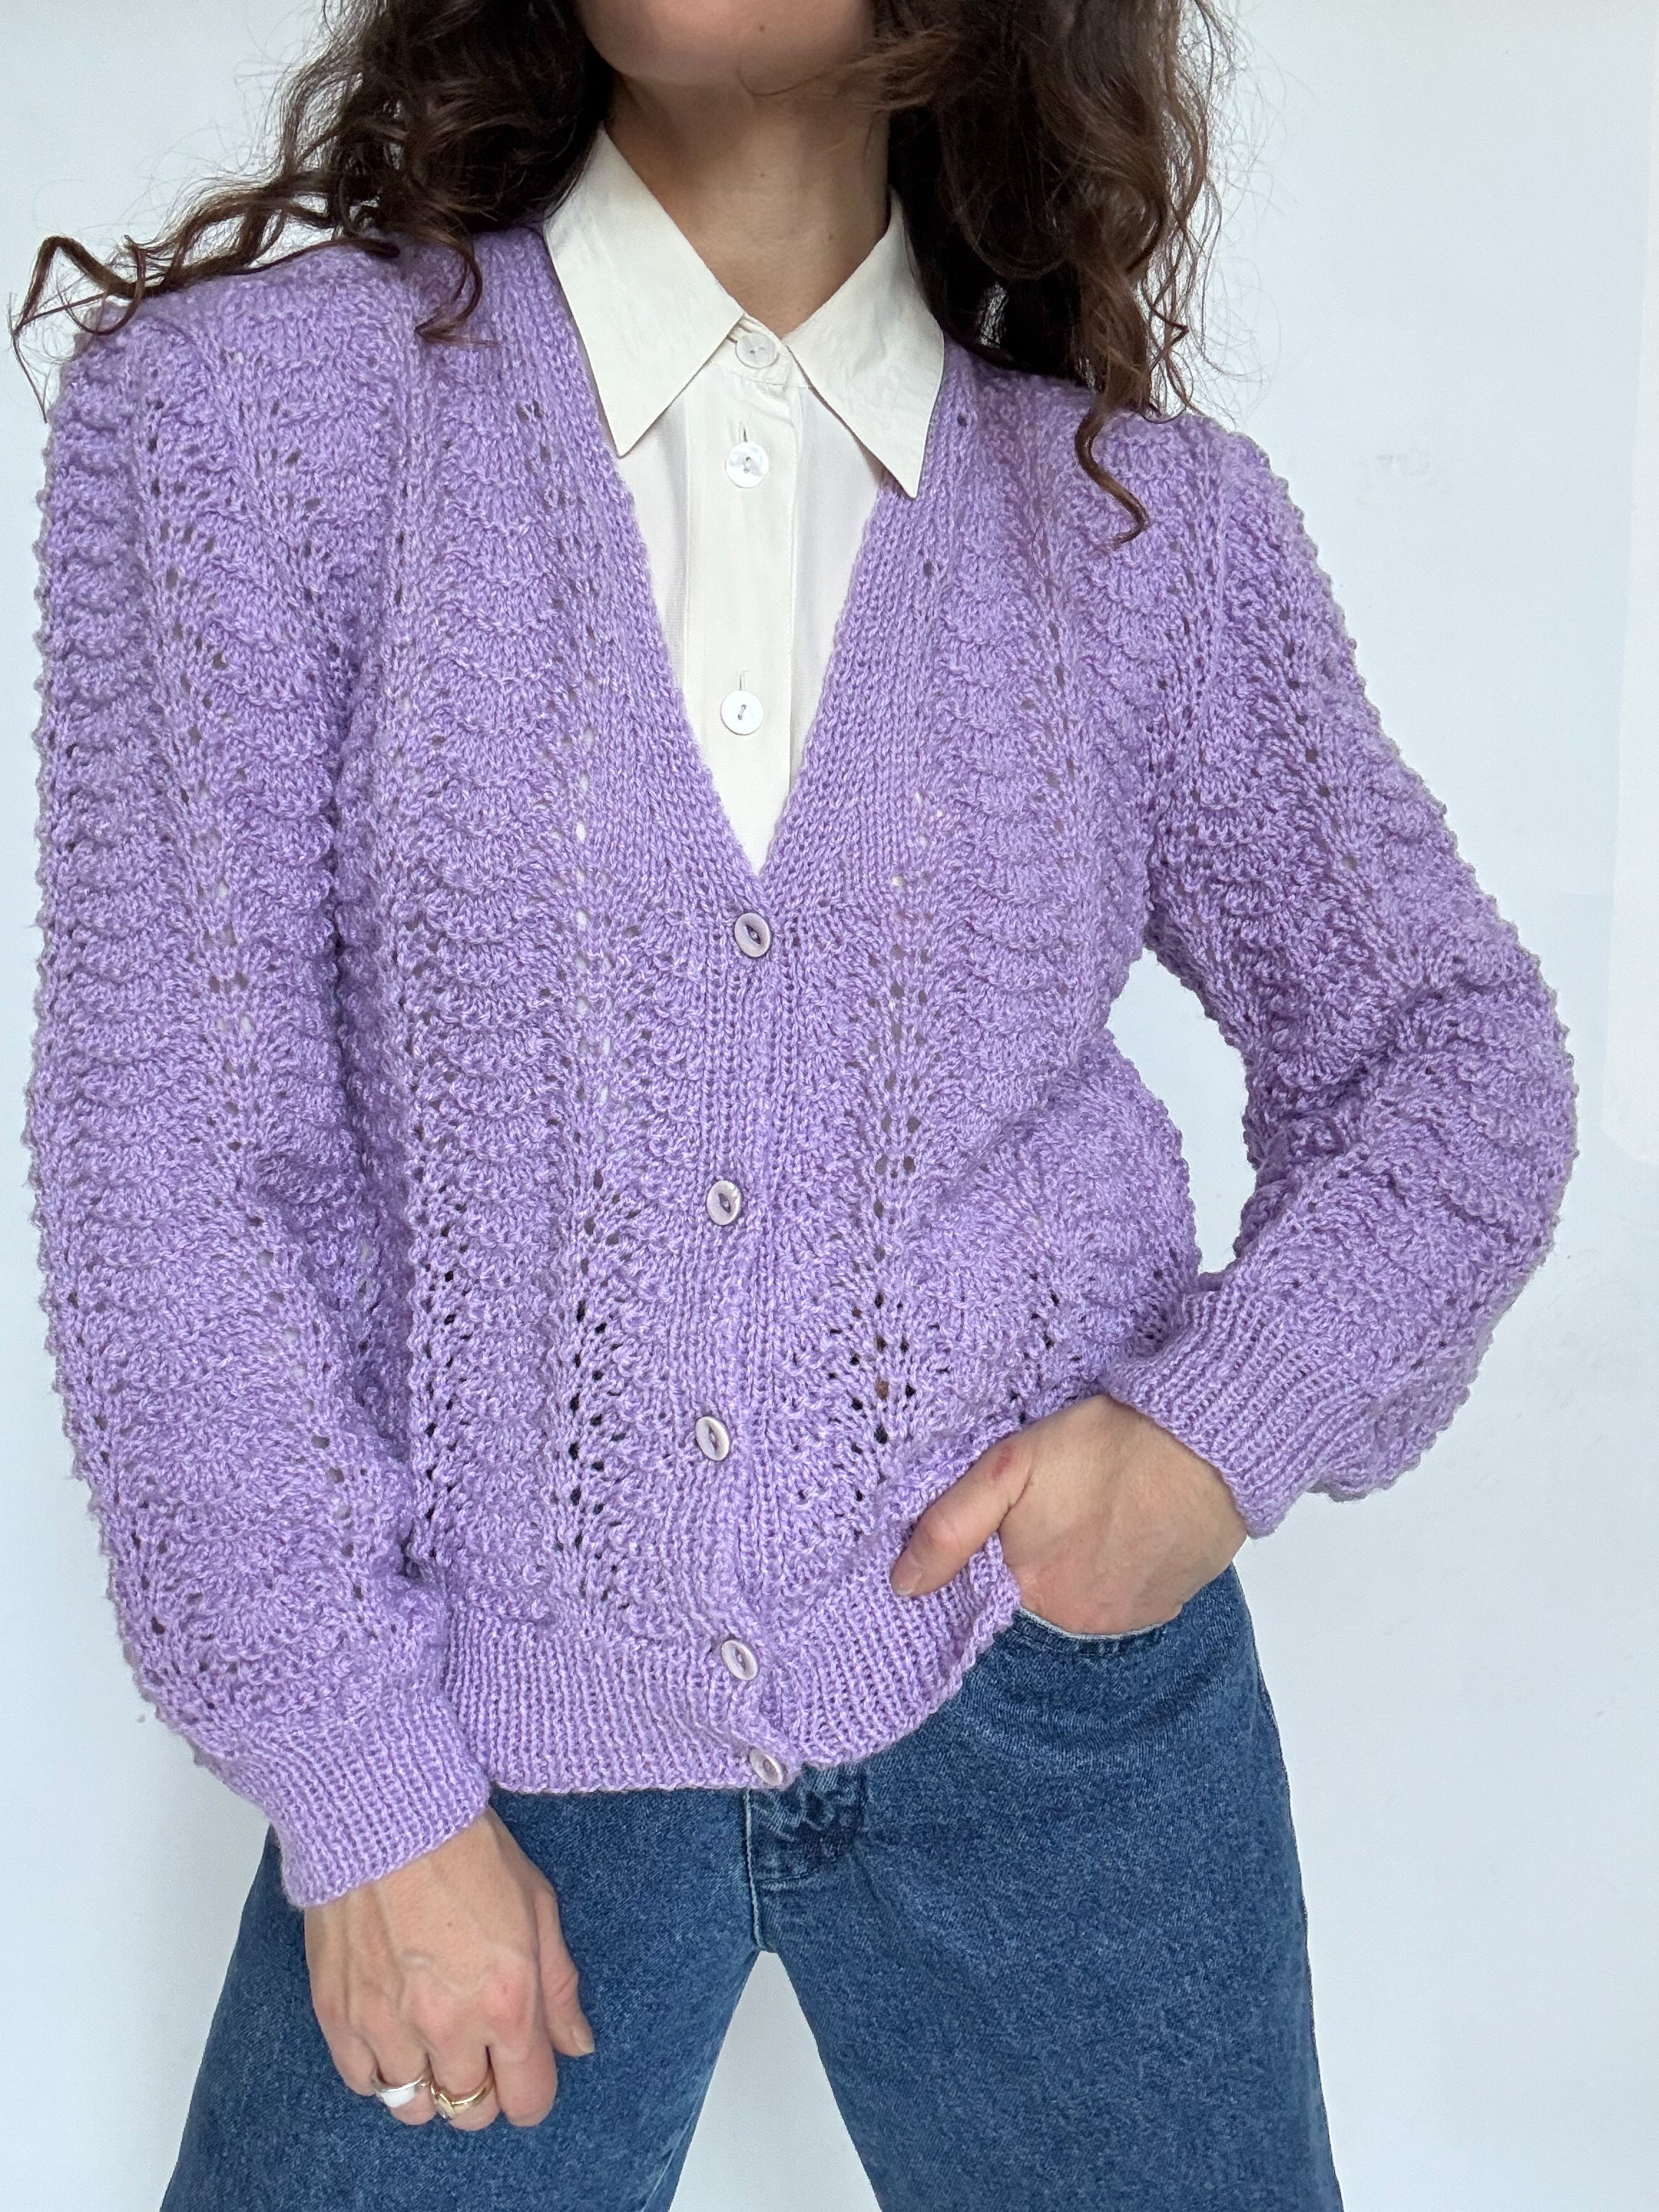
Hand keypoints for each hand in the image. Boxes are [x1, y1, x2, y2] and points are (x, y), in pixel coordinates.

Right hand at [303, 1805, 593, 2130]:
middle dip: (482, 2091)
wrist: (384, 1813)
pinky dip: (380, 2068)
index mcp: (507, 2002)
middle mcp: (447, 2026)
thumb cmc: (466, 1848)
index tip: (525, 2072)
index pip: (527, 2100)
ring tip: (432, 2041)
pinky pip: (362, 2082)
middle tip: (479, 2051)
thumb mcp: (537, 1905)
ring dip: (428, 2082)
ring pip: (412, 2105)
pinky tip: (392, 2032)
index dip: (531, 2091)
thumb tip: (577, 2045)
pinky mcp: (338, 2016)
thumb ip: (558, 1987)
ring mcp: (387, 2026)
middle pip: (469, 2112)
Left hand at [888, 1393, 1246, 1635]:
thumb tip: (902, 1584)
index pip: (984, 1595)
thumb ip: (949, 1527)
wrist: (1205, 1444)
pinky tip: (1122, 1530)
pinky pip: (1122, 1599)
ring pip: (1078, 1600)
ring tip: (1089, 1518)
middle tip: (1051, 1511)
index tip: (1000, 1528)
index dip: (985, 1560)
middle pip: (1032, 1599)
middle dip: (1034, 1561)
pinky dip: (1115, 1571)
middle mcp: (1077, 1622)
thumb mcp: (1009, 1466)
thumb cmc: (1105, 1445)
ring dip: (1076, 1569)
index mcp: (1031, 1591)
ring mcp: (1125, 1619)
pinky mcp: (1164, 1606)